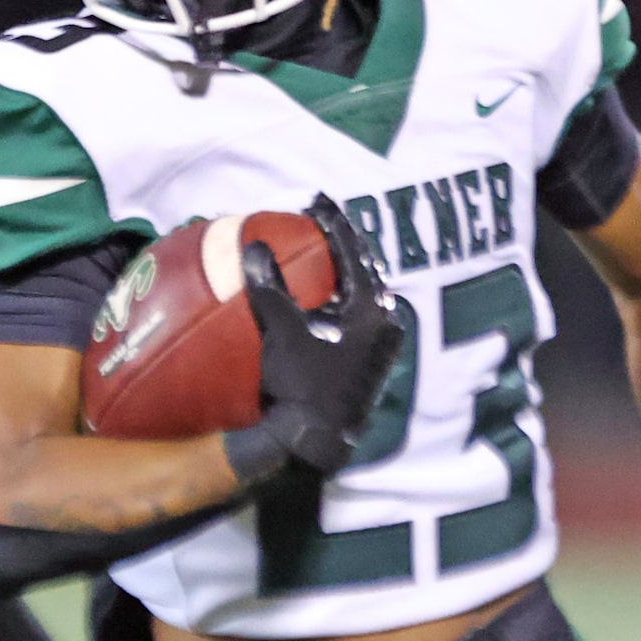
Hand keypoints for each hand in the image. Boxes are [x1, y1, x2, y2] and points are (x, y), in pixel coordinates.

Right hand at [223, 194, 405, 484]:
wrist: (318, 439)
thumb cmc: (303, 383)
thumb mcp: (283, 331)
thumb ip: (271, 287)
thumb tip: (254, 246)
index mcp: (370, 306)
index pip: (353, 251)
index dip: (333, 222)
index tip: (315, 201)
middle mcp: (386, 319)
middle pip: (365, 268)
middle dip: (343, 243)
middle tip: (320, 222)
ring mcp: (384, 343)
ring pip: (367, 293)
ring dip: (346, 272)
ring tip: (324, 254)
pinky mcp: (376, 360)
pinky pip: (363, 315)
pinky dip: (346, 298)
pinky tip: (329, 298)